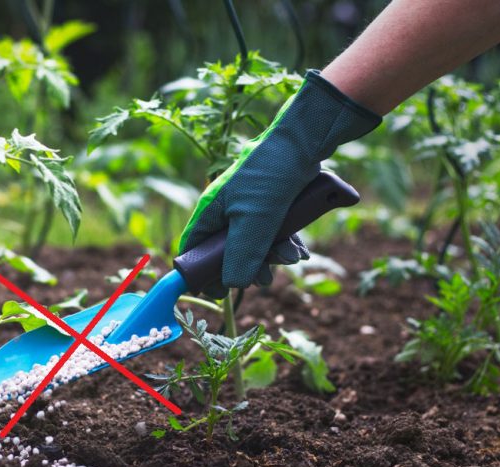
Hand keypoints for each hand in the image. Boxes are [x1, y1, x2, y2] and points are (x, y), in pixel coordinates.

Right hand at [180, 70, 380, 298]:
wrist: (306, 142)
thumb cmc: (270, 175)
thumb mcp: (254, 220)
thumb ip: (241, 255)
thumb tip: (232, 285)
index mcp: (211, 211)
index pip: (194, 249)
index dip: (201, 272)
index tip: (217, 292)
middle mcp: (227, 211)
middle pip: (228, 253)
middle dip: (249, 267)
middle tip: (265, 277)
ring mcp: (251, 208)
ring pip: (255, 245)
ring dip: (273, 256)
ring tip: (291, 257)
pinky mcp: (273, 206)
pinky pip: (275, 234)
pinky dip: (286, 245)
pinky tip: (300, 251)